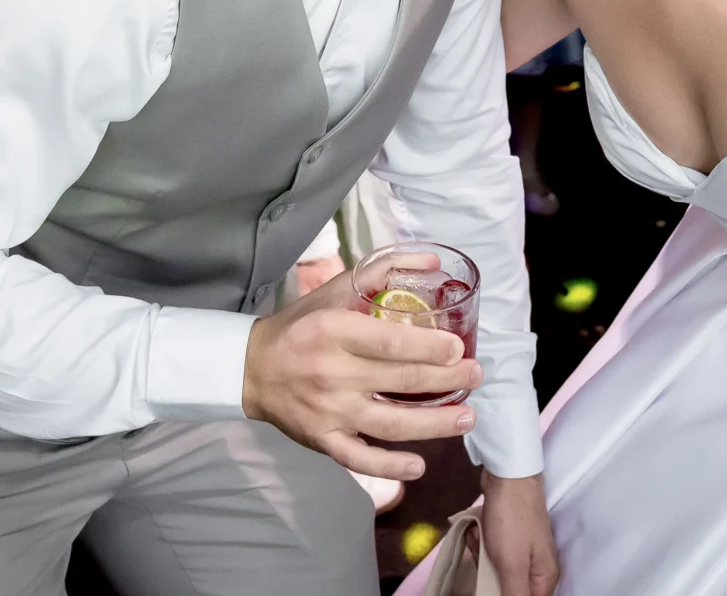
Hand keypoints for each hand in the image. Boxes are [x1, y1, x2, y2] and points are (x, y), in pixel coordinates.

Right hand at [241, 255, 482, 481]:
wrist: (251, 369)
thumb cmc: (300, 326)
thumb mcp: (333, 291)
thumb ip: (380, 272)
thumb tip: (433, 259)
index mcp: (334, 331)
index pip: (391, 343)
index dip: (430, 347)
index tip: (458, 348)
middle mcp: (333, 373)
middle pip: (401, 381)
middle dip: (446, 379)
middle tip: (475, 375)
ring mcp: (328, 411)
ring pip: (390, 423)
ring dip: (434, 424)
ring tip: (467, 418)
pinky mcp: (322, 441)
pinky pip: (359, 459)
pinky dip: (388, 467)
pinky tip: (417, 466)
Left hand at [480, 471, 560, 595]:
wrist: (509, 473)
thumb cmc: (512, 520)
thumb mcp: (512, 564)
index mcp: (545, 578)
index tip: (491, 581)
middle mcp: (538, 568)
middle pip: (509, 589)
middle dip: (490, 576)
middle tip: (484, 556)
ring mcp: (524, 550)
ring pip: (497, 571)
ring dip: (481, 556)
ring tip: (480, 538)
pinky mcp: (511, 536)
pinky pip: (492, 553)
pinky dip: (481, 542)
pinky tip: (479, 529)